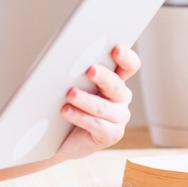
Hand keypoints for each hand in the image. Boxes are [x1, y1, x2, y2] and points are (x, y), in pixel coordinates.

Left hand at [55, 44, 138, 160]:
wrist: (58, 137)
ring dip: (87, 99)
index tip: (116, 49)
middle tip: (91, 70)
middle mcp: (121, 98)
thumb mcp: (72, 84)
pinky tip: (66, 111)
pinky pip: (97, 124)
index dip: (126, 58)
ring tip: (71, 94)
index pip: (129, 66)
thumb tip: (64, 59)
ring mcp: (118, 117)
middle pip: (117, 85)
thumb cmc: (66, 104)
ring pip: (104, 107)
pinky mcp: (111, 135)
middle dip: (104, 77)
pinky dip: (80, 117)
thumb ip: (76, 73)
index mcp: (115, 79)